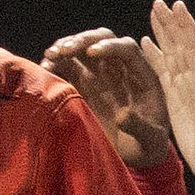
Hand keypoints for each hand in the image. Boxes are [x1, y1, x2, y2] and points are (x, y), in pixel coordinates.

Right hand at [42, 29, 170, 167]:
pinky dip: (54, 64)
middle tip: (64, 50)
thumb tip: (123, 116)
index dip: (110, 47)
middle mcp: (118, 70)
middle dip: (83, 40)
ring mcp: (98, 76)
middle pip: (102, 40)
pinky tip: (44, 69)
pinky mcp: (80, 86)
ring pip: (81, 50)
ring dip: (65, 48)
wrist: (131, 155)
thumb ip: (141, 128)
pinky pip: (66, 67)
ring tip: (50, 56)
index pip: (127, 49)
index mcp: (141, 76)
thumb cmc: (145, 146)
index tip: (92, 53)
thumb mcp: (150, 141)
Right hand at [141, 0, 194, 190]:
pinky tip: (146, 45)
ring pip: (173, 55)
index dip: (185, 30)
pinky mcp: (177, 100)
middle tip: (160, 3)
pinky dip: (155, 56)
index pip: (194, 52)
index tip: (177, 8)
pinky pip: (164, 72)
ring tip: (154, 15)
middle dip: (172, 25)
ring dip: (164, 35)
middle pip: (182, 47)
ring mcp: (187, 90)